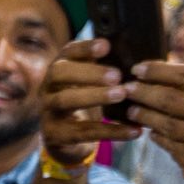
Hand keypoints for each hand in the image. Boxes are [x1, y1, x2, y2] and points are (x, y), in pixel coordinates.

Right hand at [39, 39, 142, 162]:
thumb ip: (104, 68)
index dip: (85, 48)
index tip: (106, 46)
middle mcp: (47, 87)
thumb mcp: (88, 82)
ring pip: (66, 100)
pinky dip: (110, 131)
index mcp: (58, 69)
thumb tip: (136, 54)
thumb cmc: (83, 101)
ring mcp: (47, 111)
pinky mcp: (54, 135)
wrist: (63, 138)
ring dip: (95, 96)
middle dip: (89, 72)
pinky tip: (133, 131)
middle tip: (117, 75)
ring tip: (121, 94)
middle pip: (60, 73)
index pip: (68, 52)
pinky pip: (83, 132)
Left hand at [125, 61, 183, 183]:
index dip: (157, 70)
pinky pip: (168, 146)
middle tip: (126, 88)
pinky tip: (153, 131)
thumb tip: (175, 73)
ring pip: (162, 124)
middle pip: (166, 98)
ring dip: (144, 115)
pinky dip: (158, 137)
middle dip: (142, 91)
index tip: (139, 68)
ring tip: (133, 109)